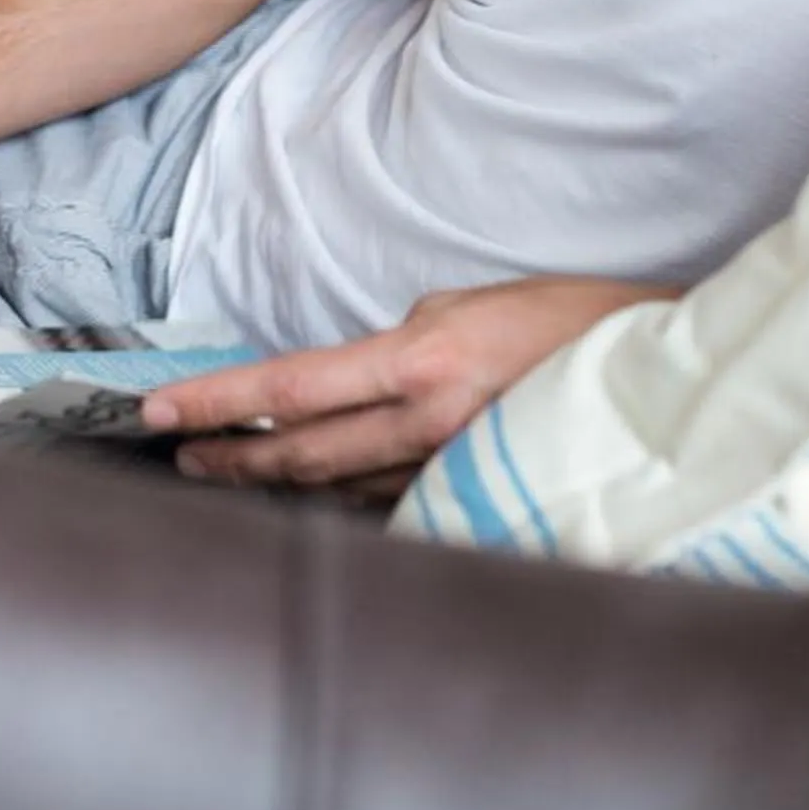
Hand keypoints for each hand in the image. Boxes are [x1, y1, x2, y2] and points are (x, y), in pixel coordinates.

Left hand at [139, 275, 666, 495]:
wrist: (650, 379)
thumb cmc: (565, 324)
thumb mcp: (468, 306)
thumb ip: (398, 345)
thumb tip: (349, 380)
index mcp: (420, 362)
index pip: (291, 388)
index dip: (216, 403)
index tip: (158, 411)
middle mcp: (427, 424)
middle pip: (299, 453)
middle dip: (229, 456)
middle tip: (180, 456)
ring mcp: (449, 470)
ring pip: (338, 487)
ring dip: (277, 481)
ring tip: (227, 473)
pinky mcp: (470, 499)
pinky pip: (387, 503)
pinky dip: (341, 500)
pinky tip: (307, 501)